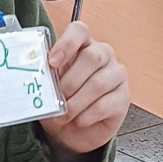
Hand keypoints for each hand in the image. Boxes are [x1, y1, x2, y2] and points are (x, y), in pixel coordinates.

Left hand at [39, 22, 128, 160]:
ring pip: (98, 83)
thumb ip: (46, 75)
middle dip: (70, 81)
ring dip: (76, 103)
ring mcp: (116, 75)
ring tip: (64, 115)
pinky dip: (86, 116)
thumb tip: (39, 75)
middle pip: (92, 57)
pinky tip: (78, 120)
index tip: (52, 62)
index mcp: (82, 45)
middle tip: (57, 99)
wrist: (72, 131)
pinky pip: (105, 104)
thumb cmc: (61, 101)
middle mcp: (103, 55)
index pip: (79, 31)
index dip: (66, 44)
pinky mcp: (123, 97)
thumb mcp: (49, 86)